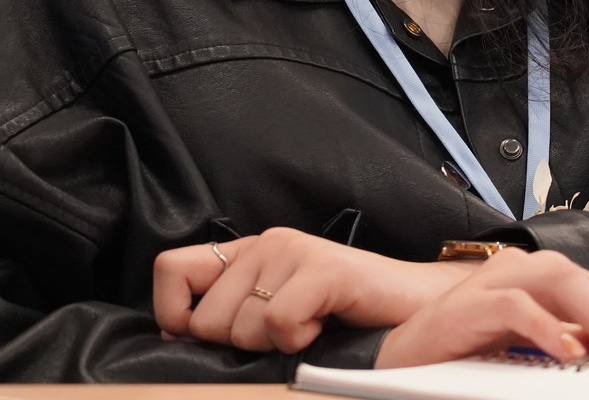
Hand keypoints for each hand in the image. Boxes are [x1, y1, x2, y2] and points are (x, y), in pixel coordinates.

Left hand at [153, 228, 474, 353]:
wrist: (418, 307)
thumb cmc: (349, 318)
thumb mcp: (277, 314)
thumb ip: (229, 314)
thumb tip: (175, 330)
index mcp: (249, 253)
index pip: (170, 270)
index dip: (176, 315)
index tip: (207, 340)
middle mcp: (266, 243)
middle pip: (205, 319)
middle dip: (240, 345)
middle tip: (285, 335)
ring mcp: (295, 251)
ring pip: (241, 328)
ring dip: (276, 345)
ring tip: (311, 329)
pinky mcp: (324, 268)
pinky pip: (279, 323)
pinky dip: (299, 341)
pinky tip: (323, 328)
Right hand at [376, 246, 588, 367]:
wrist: (403, 362)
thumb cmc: (468, 358)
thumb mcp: (533, 356)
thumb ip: (573, 348)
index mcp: (546, 285)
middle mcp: (525, 272)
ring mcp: (496, 282)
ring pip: (558, 278)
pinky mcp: (468, 304)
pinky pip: (513, 305)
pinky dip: (543, 326)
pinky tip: (565, 350)